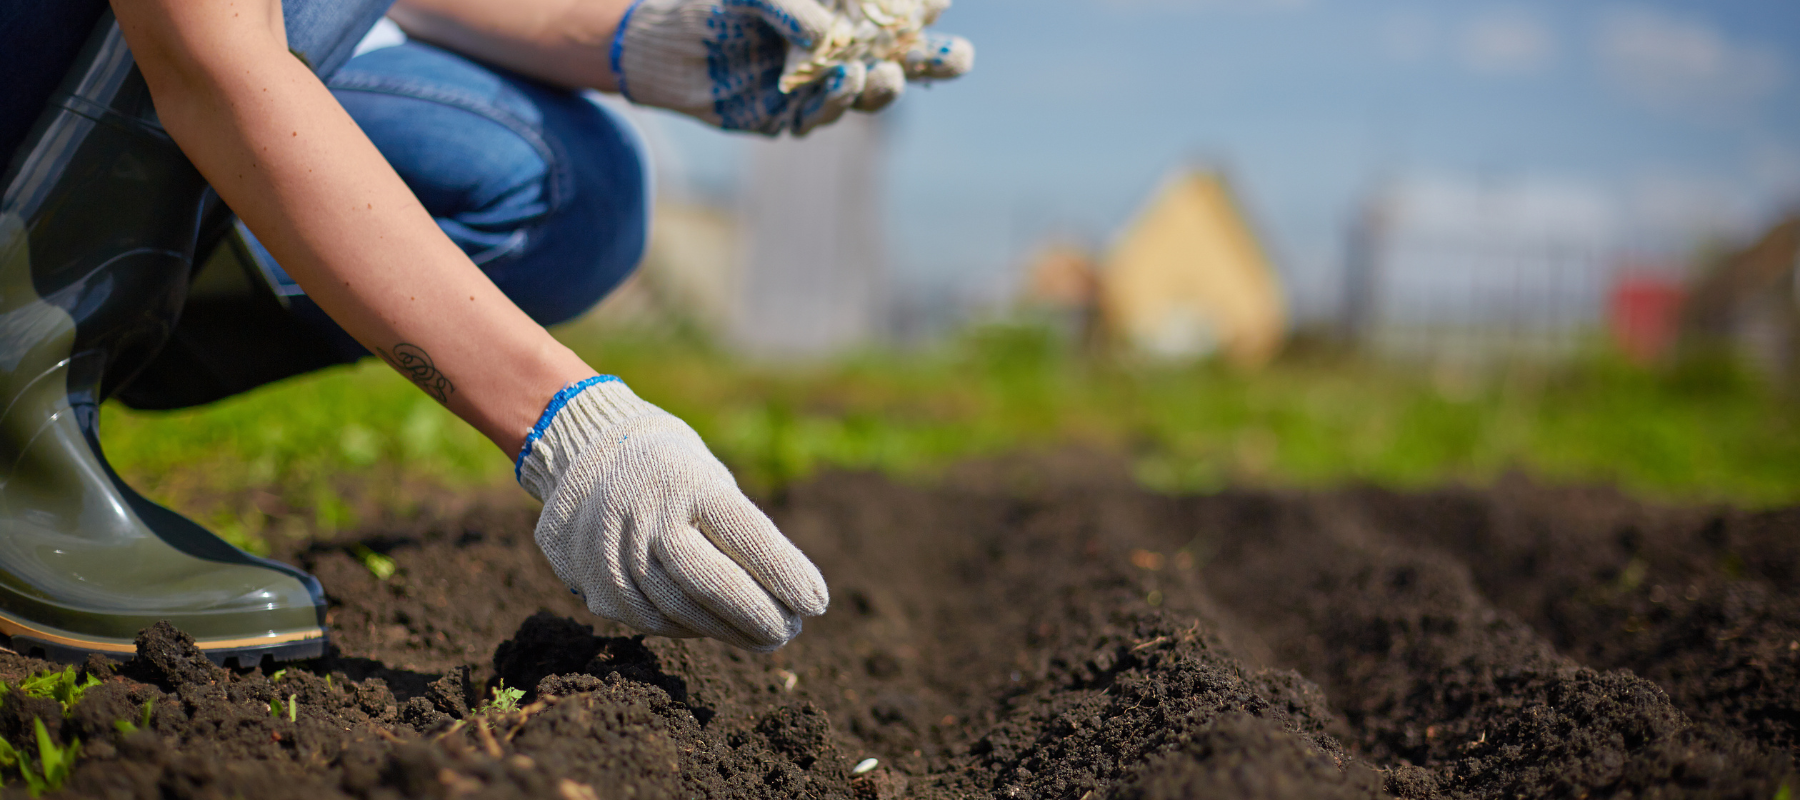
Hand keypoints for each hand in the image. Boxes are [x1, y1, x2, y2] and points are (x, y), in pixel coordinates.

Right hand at [517, 377, 828, 650]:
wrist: (585, 459)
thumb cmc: (674, 474)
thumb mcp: (710, 480)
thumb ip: (741, 532)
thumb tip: (790, 596)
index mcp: (686, 479)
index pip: (743, 532)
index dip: (783, 572)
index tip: (818, 603)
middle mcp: (647, 514)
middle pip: (709, 579)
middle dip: (757, 613)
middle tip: (792, 630)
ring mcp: (616, 552)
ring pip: (682, 609)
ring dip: (730, 630)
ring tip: (767, 637)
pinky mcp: (600, 585)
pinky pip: (654, 620)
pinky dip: (693, 629)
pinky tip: (719, 629)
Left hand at [611, 0, 972, 135]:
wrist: (668, 50)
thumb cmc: (719, 9)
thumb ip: (793, 8)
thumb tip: (828, 40)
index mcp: (846, 19)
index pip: (898, 14)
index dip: (923, 9)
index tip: (938, 0)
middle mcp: (843, 57)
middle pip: (904, 62)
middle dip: (936, 62)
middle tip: (959, 57)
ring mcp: (821, 91)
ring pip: (868, 96)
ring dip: (883, 86)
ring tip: (886, 72)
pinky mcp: (791, 120)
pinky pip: (821, 115)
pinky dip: (835, 99)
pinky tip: (845, 80)